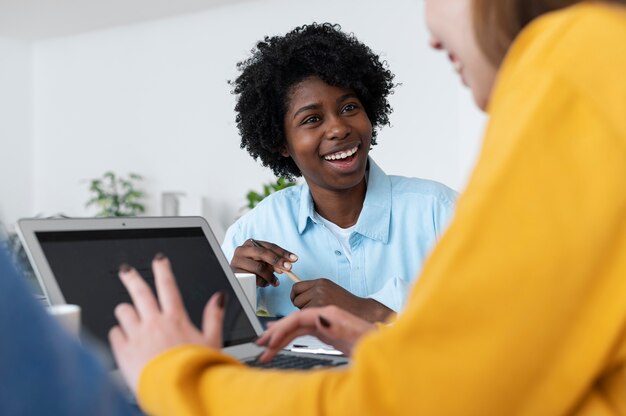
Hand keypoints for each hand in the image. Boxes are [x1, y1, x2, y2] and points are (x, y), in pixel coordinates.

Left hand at [109, 254, 224, 391]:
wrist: (176, 391)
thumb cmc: (195, 370)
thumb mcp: (213, 341)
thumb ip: (214, 316)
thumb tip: (219, 298)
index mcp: (175, 318)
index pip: (167, 286)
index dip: (162, 270)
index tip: (158, 260)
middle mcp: (154, 322)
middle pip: (139, 292)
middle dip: (132, 278)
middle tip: (126, 270)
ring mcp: (136, 336)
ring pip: (123, 311)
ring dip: (126, 311)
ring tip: (127, 314)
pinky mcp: (123, 351)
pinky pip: (115, 334)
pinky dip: (118, 333)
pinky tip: (123, 338)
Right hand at [230, 239, 297, 286]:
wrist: (235, 277)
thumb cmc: (252, 268)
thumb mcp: (264, 263)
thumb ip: (274, 262)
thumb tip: (287, 265)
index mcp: (251, 243)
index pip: (269, 246)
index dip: (283, 252)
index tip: (294, 259)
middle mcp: (242, 249)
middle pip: (263, 253)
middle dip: (278, 261)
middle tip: (288, 269)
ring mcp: (237, 260)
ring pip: (258, 267)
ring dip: (270, 276)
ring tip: (276, 282)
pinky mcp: (235, 272)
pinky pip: (252, 278)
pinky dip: (262, 282)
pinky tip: (266, 284)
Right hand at [256, 305, 374, 361]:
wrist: (386, 344)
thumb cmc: (374, 341)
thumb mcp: (358, 336)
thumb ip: (339, 326)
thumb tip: (319, 318)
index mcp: (330, 313)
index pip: (298, 318)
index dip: (282, 330)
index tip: (270, 343)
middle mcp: (325, 314)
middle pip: (294, 321)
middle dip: (275, 333)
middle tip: (259, 346)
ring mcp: (324, 321)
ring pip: (295, 327)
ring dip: (279, 337)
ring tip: (263, 348)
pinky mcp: (326, 330)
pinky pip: (302, 331)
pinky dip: (288, 336)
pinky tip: (277, 339)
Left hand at [291, 278, 393, 321]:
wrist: (362, 311)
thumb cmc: (347, 304)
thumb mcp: (330, 291)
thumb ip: (314, 292)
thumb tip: (296, 297)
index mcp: (321, 282)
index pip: (297, 287)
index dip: (295, 295)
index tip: (296, 300)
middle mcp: (319, 288)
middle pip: (296, 299)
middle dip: (301, 306)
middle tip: (314, 310)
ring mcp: (319, 298)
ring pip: (300, 309)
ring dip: (308, 313)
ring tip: (322, 313)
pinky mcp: (320, 308)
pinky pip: (306, 315)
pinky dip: (312, 319)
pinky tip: (324, 318)